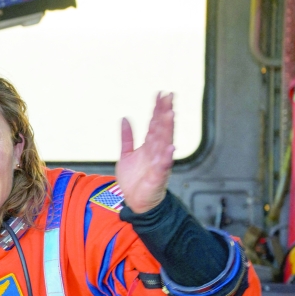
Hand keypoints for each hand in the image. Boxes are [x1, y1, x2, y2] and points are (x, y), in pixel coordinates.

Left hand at [116, 93, 175, 213]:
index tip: (161, 94)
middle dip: (165, 113)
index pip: (155, 123)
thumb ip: (126, 138)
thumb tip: (124, 119)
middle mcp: (156, 152)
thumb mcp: (126, 155)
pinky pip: (163, 165)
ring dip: (167, 129)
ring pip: (164, 143)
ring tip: (170, 114)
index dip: (158, 109)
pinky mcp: (158, 176)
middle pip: (162, 129)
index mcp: (149, 146)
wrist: (136, 202)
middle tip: (169, 97)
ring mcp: (158, 163)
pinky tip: (170, 147)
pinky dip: (166, 157)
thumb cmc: (135, 180)